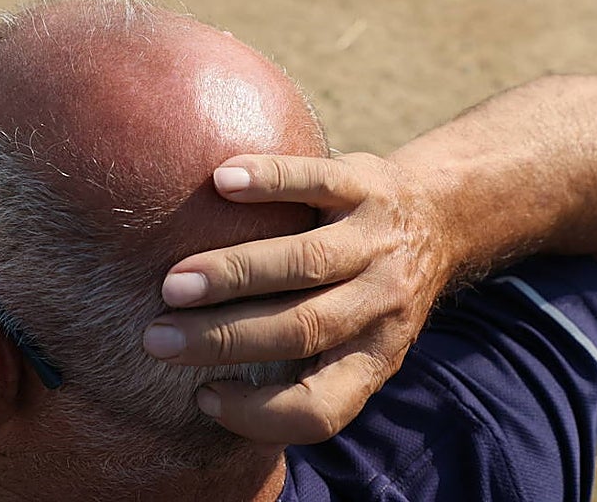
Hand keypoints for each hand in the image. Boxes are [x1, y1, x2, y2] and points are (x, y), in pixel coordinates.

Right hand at [142, 153, 453, 443]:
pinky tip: (221, 182)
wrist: (438, 217)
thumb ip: (306, 360)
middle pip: (300, 329)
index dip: (260, 415)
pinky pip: (316, 181)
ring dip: (233, 273)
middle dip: (222, 338)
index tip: (202, 396)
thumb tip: (204, 389)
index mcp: (376, 355)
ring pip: (306, 262)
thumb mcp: (361, 338)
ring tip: (174, 281)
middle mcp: (382, 302)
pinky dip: (269, 182)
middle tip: (158, 337)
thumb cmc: (369, 290)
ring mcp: (377, 241)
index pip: (323, 407)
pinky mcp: (366, 184)